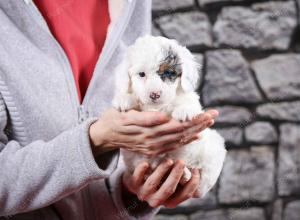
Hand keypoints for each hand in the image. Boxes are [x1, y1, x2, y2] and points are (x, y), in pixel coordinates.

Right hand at [89, 108, 217, 155]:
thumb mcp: (123, 112)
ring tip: (210, 121)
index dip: (190, 119)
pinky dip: (186, 141)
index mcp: (144, 126)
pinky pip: (172, 146)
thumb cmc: (114, 118)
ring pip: (178, 139)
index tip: (204, 113)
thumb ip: (144, 117)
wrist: (104, 136)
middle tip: (214, 114)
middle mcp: (149, 138)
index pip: (173, 123)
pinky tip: (198, 135)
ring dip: (195, 130)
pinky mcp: (152, 150)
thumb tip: (164, 118)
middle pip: (179, 131)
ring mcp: (151, 146)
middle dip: (198, 123)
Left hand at [122, 160, 199, 207]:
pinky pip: (136, 178)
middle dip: (175, 175)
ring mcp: (144, 192)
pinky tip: (146, 163)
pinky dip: (141, 171)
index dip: (192, 184)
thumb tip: (203, 166)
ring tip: (168, 160)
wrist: (138, 180)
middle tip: (181, 162)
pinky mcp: (133, 184)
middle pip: (168, 190)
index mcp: (170, 201)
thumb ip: (185, 177)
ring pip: (153, 183)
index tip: (196, 170)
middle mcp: (157, 200)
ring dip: (161, 171)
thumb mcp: (174, 180)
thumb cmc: (162, 178)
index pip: (184, 195)